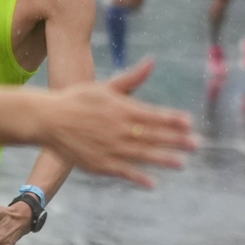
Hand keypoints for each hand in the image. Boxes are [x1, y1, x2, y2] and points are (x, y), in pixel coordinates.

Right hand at [41, 58, 196, 184]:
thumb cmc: (77, 100)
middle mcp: (120, 129)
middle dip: (177, 140)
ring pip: (143, 154)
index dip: (173, 119)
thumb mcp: (105, 87)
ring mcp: (111, 148)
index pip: (154, 115)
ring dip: (164, 159)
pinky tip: (152, 183)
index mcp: (123, 109)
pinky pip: (123, 172)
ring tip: (181, 163)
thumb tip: (152, 61)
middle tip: (196, 145)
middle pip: (154, 136)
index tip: (189, 123)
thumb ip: (132, 78)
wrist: (48, 119)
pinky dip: (138, 177)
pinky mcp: (100, 163)